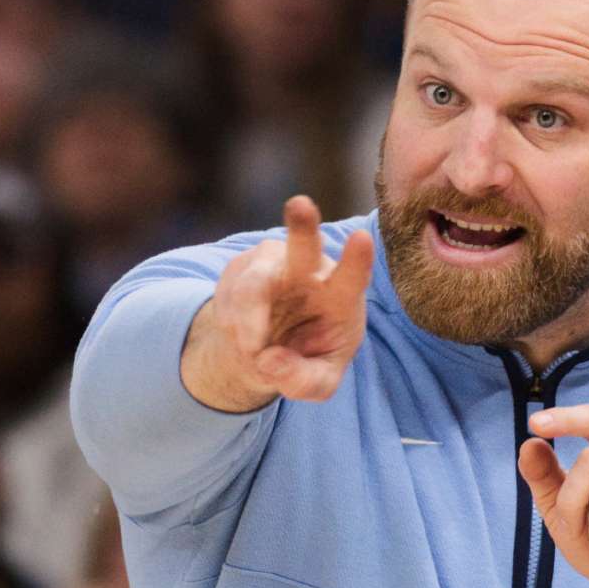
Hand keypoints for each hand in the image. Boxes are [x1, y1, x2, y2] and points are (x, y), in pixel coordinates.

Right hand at [181, 196, 372, 410]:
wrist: (266, 349)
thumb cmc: (307, 358)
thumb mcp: (317, 383)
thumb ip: (305, 382)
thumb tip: (270, 360)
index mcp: (341, 295)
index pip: (353, 276)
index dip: (357, 259)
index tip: (361, 238)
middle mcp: (309, 270)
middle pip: (304, 246)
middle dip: (302, 226)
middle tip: (300, 204)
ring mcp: (272, 263)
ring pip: (252, 289)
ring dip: (248, 328)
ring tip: (254, 350)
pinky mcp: (239, 267)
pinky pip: (227, 297)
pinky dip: (232, 327)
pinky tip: (244, 333)